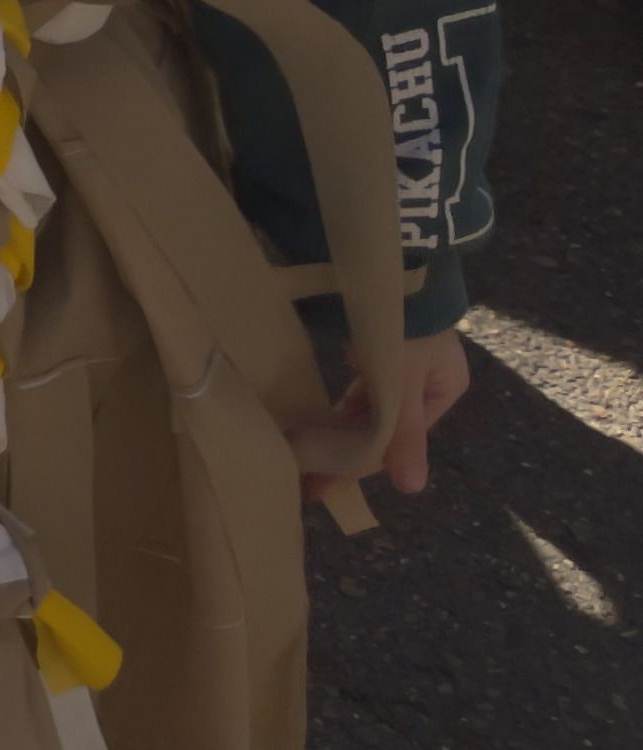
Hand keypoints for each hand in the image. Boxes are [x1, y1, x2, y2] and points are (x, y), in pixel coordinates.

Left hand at [300, 327, 472, 504]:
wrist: (390, 262)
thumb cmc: (403, 325)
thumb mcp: (404, 382)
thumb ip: (405, 434)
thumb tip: (412, 488)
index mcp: (444, 389)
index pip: (401, 439)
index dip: (362, 464)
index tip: (325, 487)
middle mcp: (426, 381)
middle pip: (384, 426)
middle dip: (348, 454)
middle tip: (308, 482)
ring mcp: (401, 363)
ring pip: (368, 408)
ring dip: (340, 433)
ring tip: (305, 460)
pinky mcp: (376, 346)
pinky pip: (358, 387)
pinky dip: (340, 405)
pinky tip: (316, 422)